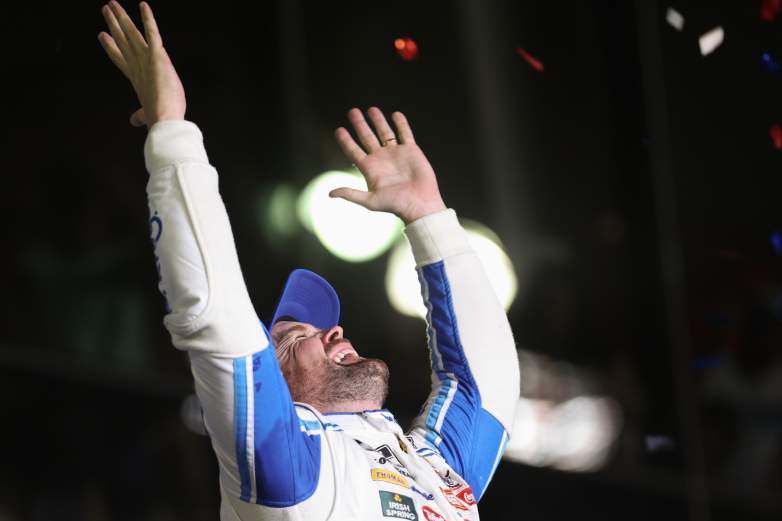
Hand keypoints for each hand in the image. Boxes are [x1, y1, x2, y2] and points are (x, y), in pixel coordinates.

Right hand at [98, 1, 185, 127]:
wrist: (165, 120)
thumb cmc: (160, 118)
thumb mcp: (148, 113)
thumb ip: (140, 115)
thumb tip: (135, 121)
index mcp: (136, 79)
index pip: (121, 59)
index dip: (111, 47)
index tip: (102, 35)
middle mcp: (138, 67)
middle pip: (122, 41)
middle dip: (114, 25)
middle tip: (106, 10)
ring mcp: (146, 60)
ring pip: (131, 34)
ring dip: (122, 18)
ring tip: (112, 4)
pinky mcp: (157, 56)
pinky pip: (152, 33)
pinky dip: (148, 19)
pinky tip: (143, 6)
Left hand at [331, 107, 445, 224]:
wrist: (418, 203)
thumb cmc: (395, 204)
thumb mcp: (370, 201)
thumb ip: (350, 194)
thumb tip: (330, 193)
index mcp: (370, 168)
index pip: (353, 150)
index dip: (346, 140)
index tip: (338, 130)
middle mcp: (381, 159)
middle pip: (367, 137)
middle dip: (360, 124)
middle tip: (352, 112)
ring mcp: (396, 153)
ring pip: (384, 132)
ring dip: (378, 121)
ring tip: (371, 109)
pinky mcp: (411, 151)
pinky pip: (404, 134)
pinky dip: (401, 124)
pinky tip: (395, 115)